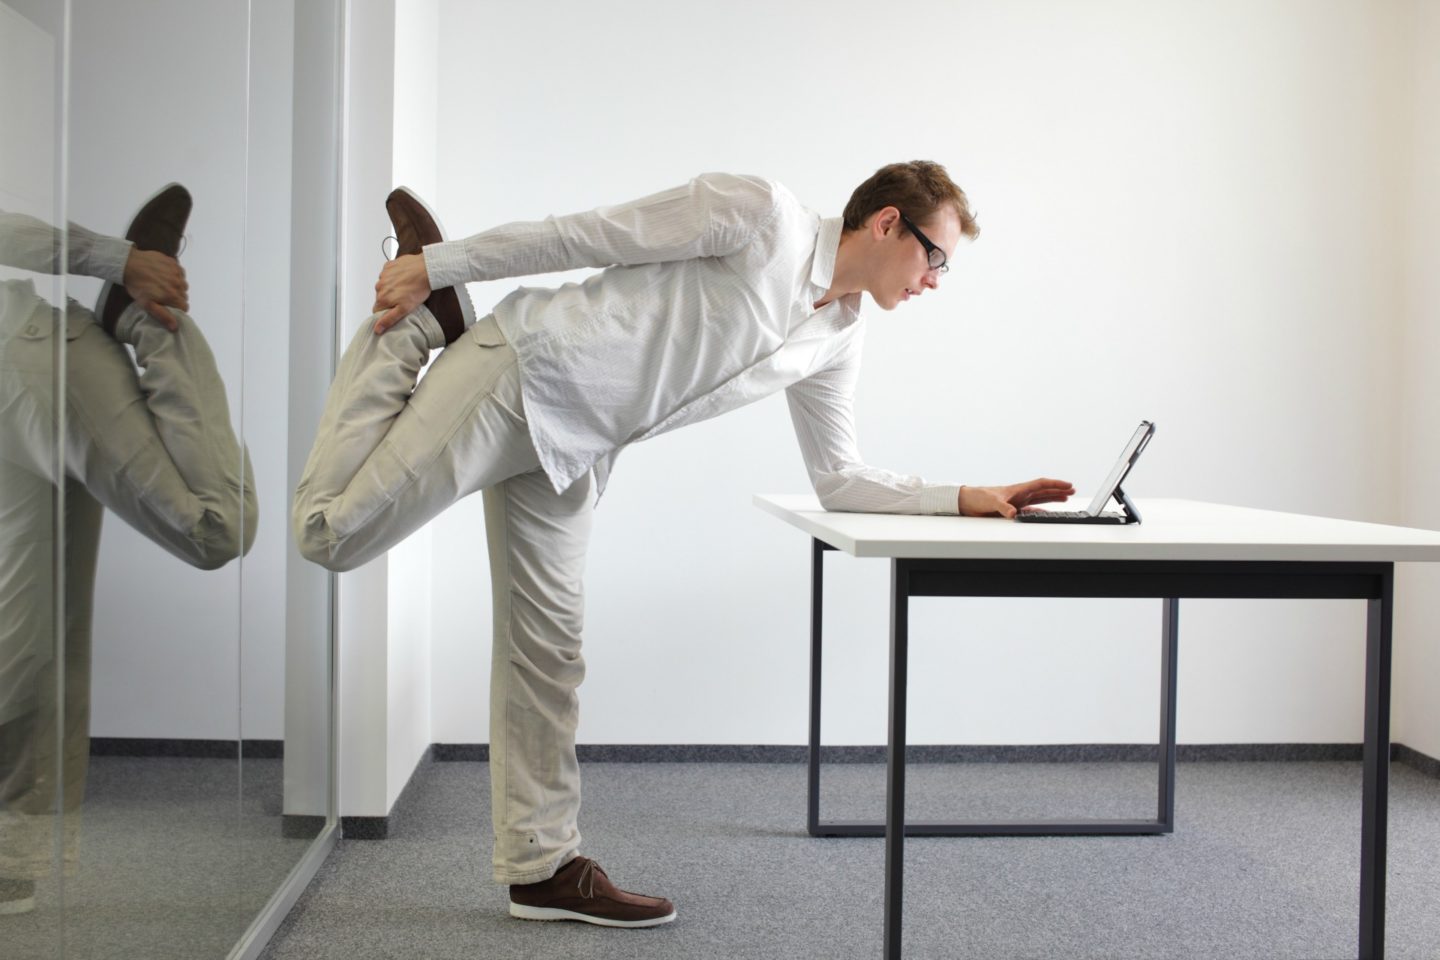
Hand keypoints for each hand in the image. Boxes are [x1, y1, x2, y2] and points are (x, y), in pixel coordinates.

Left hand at [123, 248, 187, 330]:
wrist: (128, 264)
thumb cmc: (136, 285)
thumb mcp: (146, 304)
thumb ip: (163, 316)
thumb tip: (175, 327)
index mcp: (173, 296)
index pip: (184, 307)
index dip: (177, 308)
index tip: (167, 305)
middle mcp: (178, 284)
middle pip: (184, 295)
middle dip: (176, 297)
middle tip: (162, 294)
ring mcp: (177, 272)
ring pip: (183, 284)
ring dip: (176, 286)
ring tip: (163, 284)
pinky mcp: (174, 263)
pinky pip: (180, 272)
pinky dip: (174, 275)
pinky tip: (163, 275)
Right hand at [371, 253, 430, 333]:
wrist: (426, 269)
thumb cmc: (418, 289)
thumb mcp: (405, 309)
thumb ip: (389, 319)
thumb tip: (377, 329)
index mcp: (382, 298)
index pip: (377, 310)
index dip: (386, 311)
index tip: (396, 309)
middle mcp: (379, 286)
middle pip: (380, 297)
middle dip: (390, 299)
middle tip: (403, 298)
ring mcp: (383, 275)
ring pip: (384, 285)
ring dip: (392, 287)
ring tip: (405, 287)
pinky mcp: (388, 266)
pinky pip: (387, 274)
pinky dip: (394, 276)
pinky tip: (404, 277)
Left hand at [958, 478, 1075, 518]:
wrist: (968, 503)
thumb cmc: (978, 497)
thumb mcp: (992, 502)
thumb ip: (1003, 507)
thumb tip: (1014, 514)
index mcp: (1018, 489)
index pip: (1041, 484)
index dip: (1055, 485)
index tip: (1068, 485)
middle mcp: (1020, 495)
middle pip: (1044, 491)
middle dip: (1058, 490)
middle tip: (1072, 490)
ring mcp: (1017, 502)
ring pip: (1040, 499)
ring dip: (1052, 498)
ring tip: (1065, 498)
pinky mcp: (1012, 510)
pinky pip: (1032, 510)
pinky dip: (1041, 510)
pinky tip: (1047, 512)